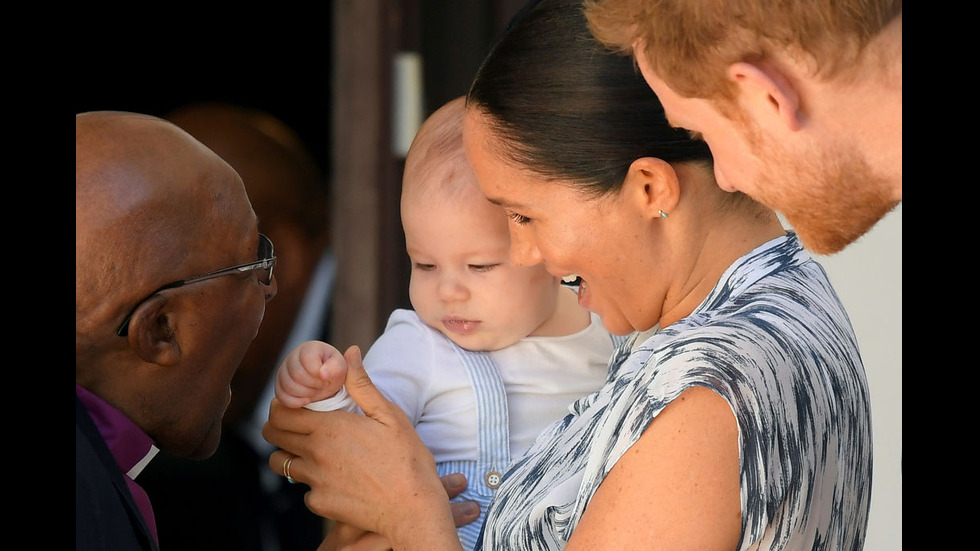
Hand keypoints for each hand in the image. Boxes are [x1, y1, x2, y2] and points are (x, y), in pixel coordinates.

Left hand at [264, 346, 462, 550]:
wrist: (414, 509)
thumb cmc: (408, 460)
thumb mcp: (389, 416)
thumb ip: (362, 385)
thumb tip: (349, 353)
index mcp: (330, 427)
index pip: (281, 412)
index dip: (281, 405)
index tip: (294, 403)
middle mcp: (315, 453)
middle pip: (272, 435)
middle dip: (279, 426)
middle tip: (298, 423)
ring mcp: (315, 481)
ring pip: (281, 463)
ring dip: (291, 454)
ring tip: (314, 451)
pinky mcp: (320, 504)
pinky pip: (304, 490)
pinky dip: (314, 483)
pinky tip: (337, 479)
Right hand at [276, 340, 347, 407]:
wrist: (326, 380)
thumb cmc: (333, 370)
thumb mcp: (341, 367)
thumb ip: (336, 367)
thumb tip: (323, 373)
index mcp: (310, 348)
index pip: (308, 360)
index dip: (319, 373)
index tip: (327, 377)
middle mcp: (293, 356)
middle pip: (297, 374)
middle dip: (313, 384)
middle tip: (323, 385)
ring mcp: (284, 370)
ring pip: (287, 385)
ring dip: (305, 393)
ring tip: (316, 391)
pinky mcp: (279, 384)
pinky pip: (280, 395)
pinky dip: (294, 402)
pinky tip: (307, 401)